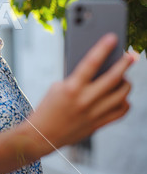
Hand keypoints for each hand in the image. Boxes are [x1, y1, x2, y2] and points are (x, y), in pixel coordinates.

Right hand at [29, 33, 134, 150]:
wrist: (43, 135)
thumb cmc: (48, 107)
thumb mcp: (57, 87)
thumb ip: (77, 79)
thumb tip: (98, 71)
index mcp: (71, 88)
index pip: (90, 63)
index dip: (103, 48)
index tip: (113, 37)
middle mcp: (85, 100)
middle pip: (113, 79)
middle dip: (124, 64)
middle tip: (131, 55)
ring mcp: (94, 114)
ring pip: (122, 95)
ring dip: (126, 83)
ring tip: (124, 77)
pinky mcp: (99, 125)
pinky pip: (121, 112)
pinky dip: (125, 102)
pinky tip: (121, 96)